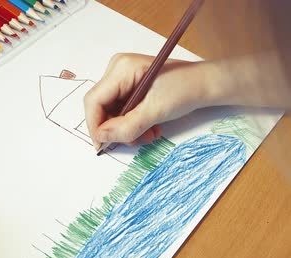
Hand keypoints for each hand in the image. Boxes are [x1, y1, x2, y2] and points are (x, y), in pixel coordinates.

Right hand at [84, 53, 215, 147]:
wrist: (206, 84)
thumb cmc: (185, 89)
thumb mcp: (155, 111)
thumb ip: (127, 126)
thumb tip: (102, 137)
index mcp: (120, 68)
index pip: (94, 100)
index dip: (95, 125)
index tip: (102, 146)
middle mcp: (117, 70)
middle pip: (101, 107)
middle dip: (115, 128)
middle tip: (133, 141)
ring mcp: (122, 78)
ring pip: (110, 112)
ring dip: (126, 128)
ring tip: (146, 135)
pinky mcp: (129, 86)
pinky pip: (120, 110)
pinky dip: (131, 123)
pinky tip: (148, 128)